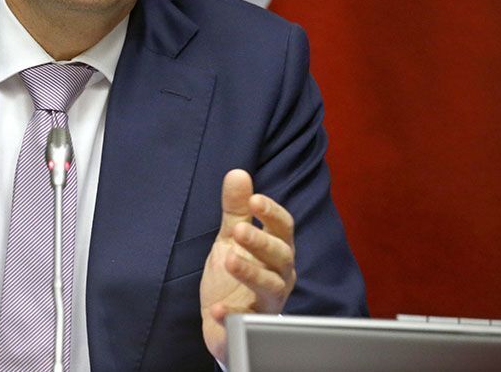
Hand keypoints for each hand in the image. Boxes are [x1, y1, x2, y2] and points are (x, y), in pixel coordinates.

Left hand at [199, 169, 296, 362]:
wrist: (223, 322)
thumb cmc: (234, 276)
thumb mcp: (231, 239)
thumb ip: (235, 209)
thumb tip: (237, 173)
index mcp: (276, 251)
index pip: (283, 228)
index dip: (271, 214)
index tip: (254, 200)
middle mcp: (279, 276)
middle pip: (280, 256)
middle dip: (261, 241)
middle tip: (238, 229)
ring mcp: (268, 303)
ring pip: (270, 287)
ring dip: (251, 272)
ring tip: (228, 259)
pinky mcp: (252, 327)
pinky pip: (247, 321)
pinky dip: (233, 315)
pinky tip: (217, 308)